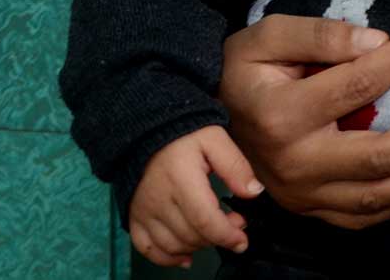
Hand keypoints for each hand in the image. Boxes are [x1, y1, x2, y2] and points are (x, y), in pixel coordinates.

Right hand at [128, 125, 261, 268]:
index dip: (227, 235)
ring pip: (174, 245)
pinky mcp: (135, 217)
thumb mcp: (215, 139)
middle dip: (218, 237)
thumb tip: (254, 192)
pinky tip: (186, 255)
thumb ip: (235, 165)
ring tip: (213, 232)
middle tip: (234, 223)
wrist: (145, 131)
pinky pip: (148, 249)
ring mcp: (144, 211)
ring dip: (198, 246)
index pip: (205, 220)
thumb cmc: (183, 135)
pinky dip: (168, 258)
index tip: (243, 239)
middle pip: (192, 236)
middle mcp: (159, 200)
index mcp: (181, 180)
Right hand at [219, 14, 389, 229]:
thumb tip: (376, 41)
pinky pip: (362, 217)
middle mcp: (293, 163)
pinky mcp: (310, 210)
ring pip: (375, 196)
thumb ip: (319, 36)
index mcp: (281, 114)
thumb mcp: (267, 39)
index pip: (355, 84)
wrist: (203, 126)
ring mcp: (302, 194)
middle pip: (375, 154)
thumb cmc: (245, 72)